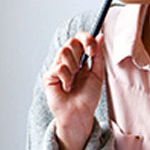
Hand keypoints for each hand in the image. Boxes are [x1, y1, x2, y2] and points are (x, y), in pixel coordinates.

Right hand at [42, 31, 105, 149]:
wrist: (80, 113)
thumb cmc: (88, 96)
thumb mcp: (98, 73)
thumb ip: (98, 55)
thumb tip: (101, 36)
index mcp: (79, 58)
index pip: (79, 38)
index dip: (86, 39)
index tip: (93, 50)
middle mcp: (67, 60)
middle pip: (71, 41)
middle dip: (81, 51)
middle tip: (84, 66)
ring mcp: (56, 67)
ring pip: (64, 51)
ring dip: (74, 67)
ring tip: (74, 81)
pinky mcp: (49, 76)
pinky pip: (59, 67)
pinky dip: (67, 78)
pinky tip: (67, 87)